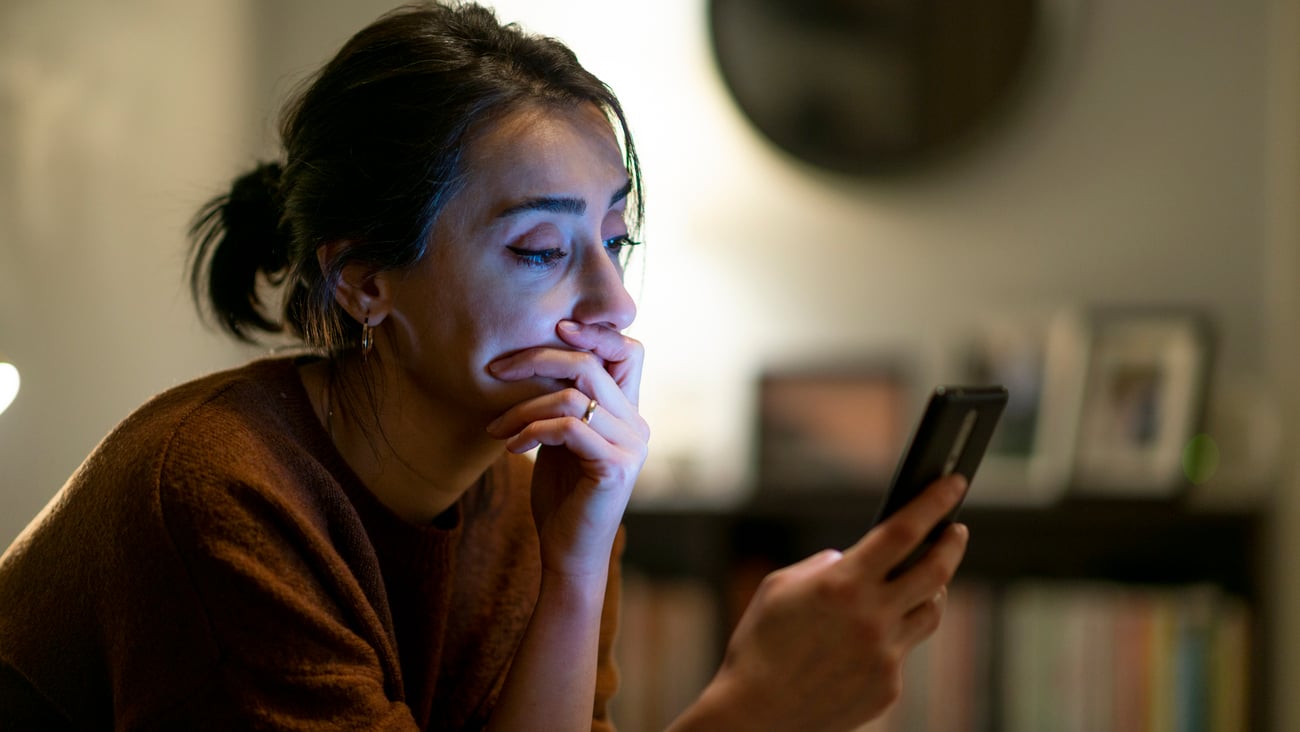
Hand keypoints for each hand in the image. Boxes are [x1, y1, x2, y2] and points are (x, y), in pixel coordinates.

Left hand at [485, 320, 648, 577]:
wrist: (570, 555)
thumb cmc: (561, 499)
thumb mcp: (561, 442)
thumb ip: (563, 405)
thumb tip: (534, 363)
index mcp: (628, 413)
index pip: (630, 350)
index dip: (595, 332)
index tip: (554, 328)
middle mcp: (637, 425)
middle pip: (592, 363)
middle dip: (539, 357)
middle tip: (497, 369)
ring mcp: (630, 446)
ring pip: (573, 396)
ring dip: (522, 406)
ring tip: (495, 427)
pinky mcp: (614, 467)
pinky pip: (567, 428)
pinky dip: (530, 432)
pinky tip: (510, 448)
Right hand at [689, 476, 968, 731]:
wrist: (757, 714)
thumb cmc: (759, 645)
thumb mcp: (779, 588)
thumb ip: (822, 565)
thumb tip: (849, 560)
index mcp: (843, 584)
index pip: (904, 530)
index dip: (933, 503)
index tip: (953, 484)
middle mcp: (872, 617)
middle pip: (935, 571)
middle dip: (952, 543)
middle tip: (957, 530)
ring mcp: (885, 655)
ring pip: (929, 612)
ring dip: (930, 590)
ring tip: (922, 580)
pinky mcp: (888, 686)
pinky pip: (902, 650)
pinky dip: (891, 635)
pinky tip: (869, 637)